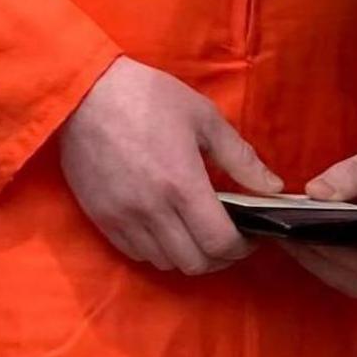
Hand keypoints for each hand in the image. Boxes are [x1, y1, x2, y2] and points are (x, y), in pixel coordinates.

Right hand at [55, 57, 278, 275]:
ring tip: (193, 231)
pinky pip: (135, 254)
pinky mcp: (101, 218)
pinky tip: (164, 226)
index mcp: (182, 185)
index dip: (242, 248)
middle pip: (195, 263)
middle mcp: (152, 210)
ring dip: (186, 254)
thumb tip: (273, 187)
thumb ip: (241, 158)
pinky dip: (156, 250)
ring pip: (165, 263)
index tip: (249, 236)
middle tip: (225, 237)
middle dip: (218, 257)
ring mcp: (123, 217)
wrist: (84, 92)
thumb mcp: (203, 117)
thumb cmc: (148, 97)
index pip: (220, 243)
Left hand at [286, 101, 356, 297]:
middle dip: (322, 261)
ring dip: (321, 260)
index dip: (339, 257)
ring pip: (355, 274)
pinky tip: (302, 231)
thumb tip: (316, 193)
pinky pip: (354, 260)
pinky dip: (327, 251)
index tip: (302, 238)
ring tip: (288, 235)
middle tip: (286, 237)